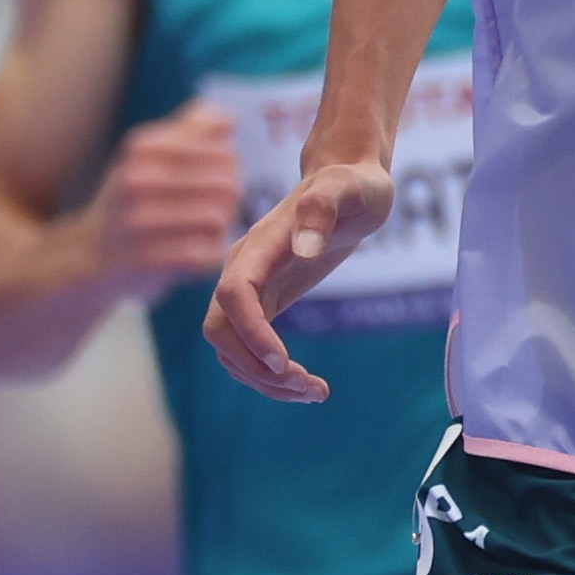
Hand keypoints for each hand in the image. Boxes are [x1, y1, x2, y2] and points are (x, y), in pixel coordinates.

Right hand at [87, 106, 241, 293]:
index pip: (223, 152)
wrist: (88, 253)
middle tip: (219, 208)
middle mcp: (137, 180)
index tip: (218, 177)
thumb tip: (229, 117)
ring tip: (208, 230)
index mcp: (142, 148)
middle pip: (225, 185)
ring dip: (221, 228)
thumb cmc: (131, 199)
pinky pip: (206, 253)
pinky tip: (197, 253)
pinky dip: (209, 254)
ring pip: (217, 218)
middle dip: (231, 199)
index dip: (231, 169)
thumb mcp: (150, 155)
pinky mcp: (149, 260)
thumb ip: (191, 130)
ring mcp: (141, 222)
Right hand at [202, 158, 393, 402]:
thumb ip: (323, 208)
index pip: (234, 294)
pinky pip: (250, 349)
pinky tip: (309, 385)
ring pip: (232, 349)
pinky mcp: (264, 303)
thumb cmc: (352, 185)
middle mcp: (244, 269)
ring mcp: (250, 288)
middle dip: (257, 368)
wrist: (347, 182)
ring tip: (316, 392)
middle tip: (310, 387)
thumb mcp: (350, 189)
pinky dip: (272, 375)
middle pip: (221, 331)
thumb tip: (304, 247)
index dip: (251, 332)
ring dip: (265, 381)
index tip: (284, 362)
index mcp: (260, 245)